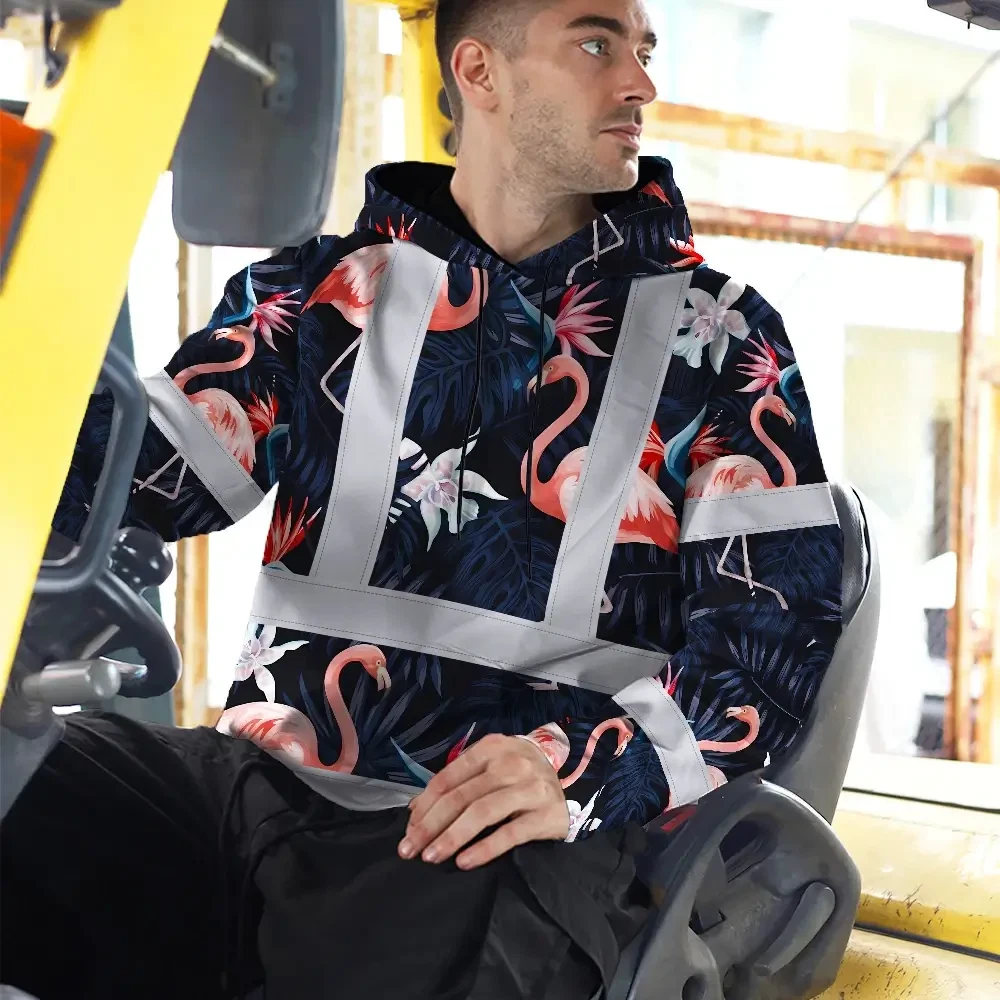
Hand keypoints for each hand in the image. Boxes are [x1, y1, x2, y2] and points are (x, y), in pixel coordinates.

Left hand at [398, 734, 569, 869]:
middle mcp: (511, 763)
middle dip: (430, 825)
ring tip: (431, 856)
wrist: (567, 787)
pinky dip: (484, 848)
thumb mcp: (488, 769)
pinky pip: (510, 833)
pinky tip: (464, 862)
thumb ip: (456, 784)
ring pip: (482, 812)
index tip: (408, 829)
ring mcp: (530, 787)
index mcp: (491, 748)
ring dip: (451, 837)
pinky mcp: (546, 814)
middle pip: (461, 796)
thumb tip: (415, 810)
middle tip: (409, 849)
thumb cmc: (517, 778)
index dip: (425, 805)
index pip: (449, 777)